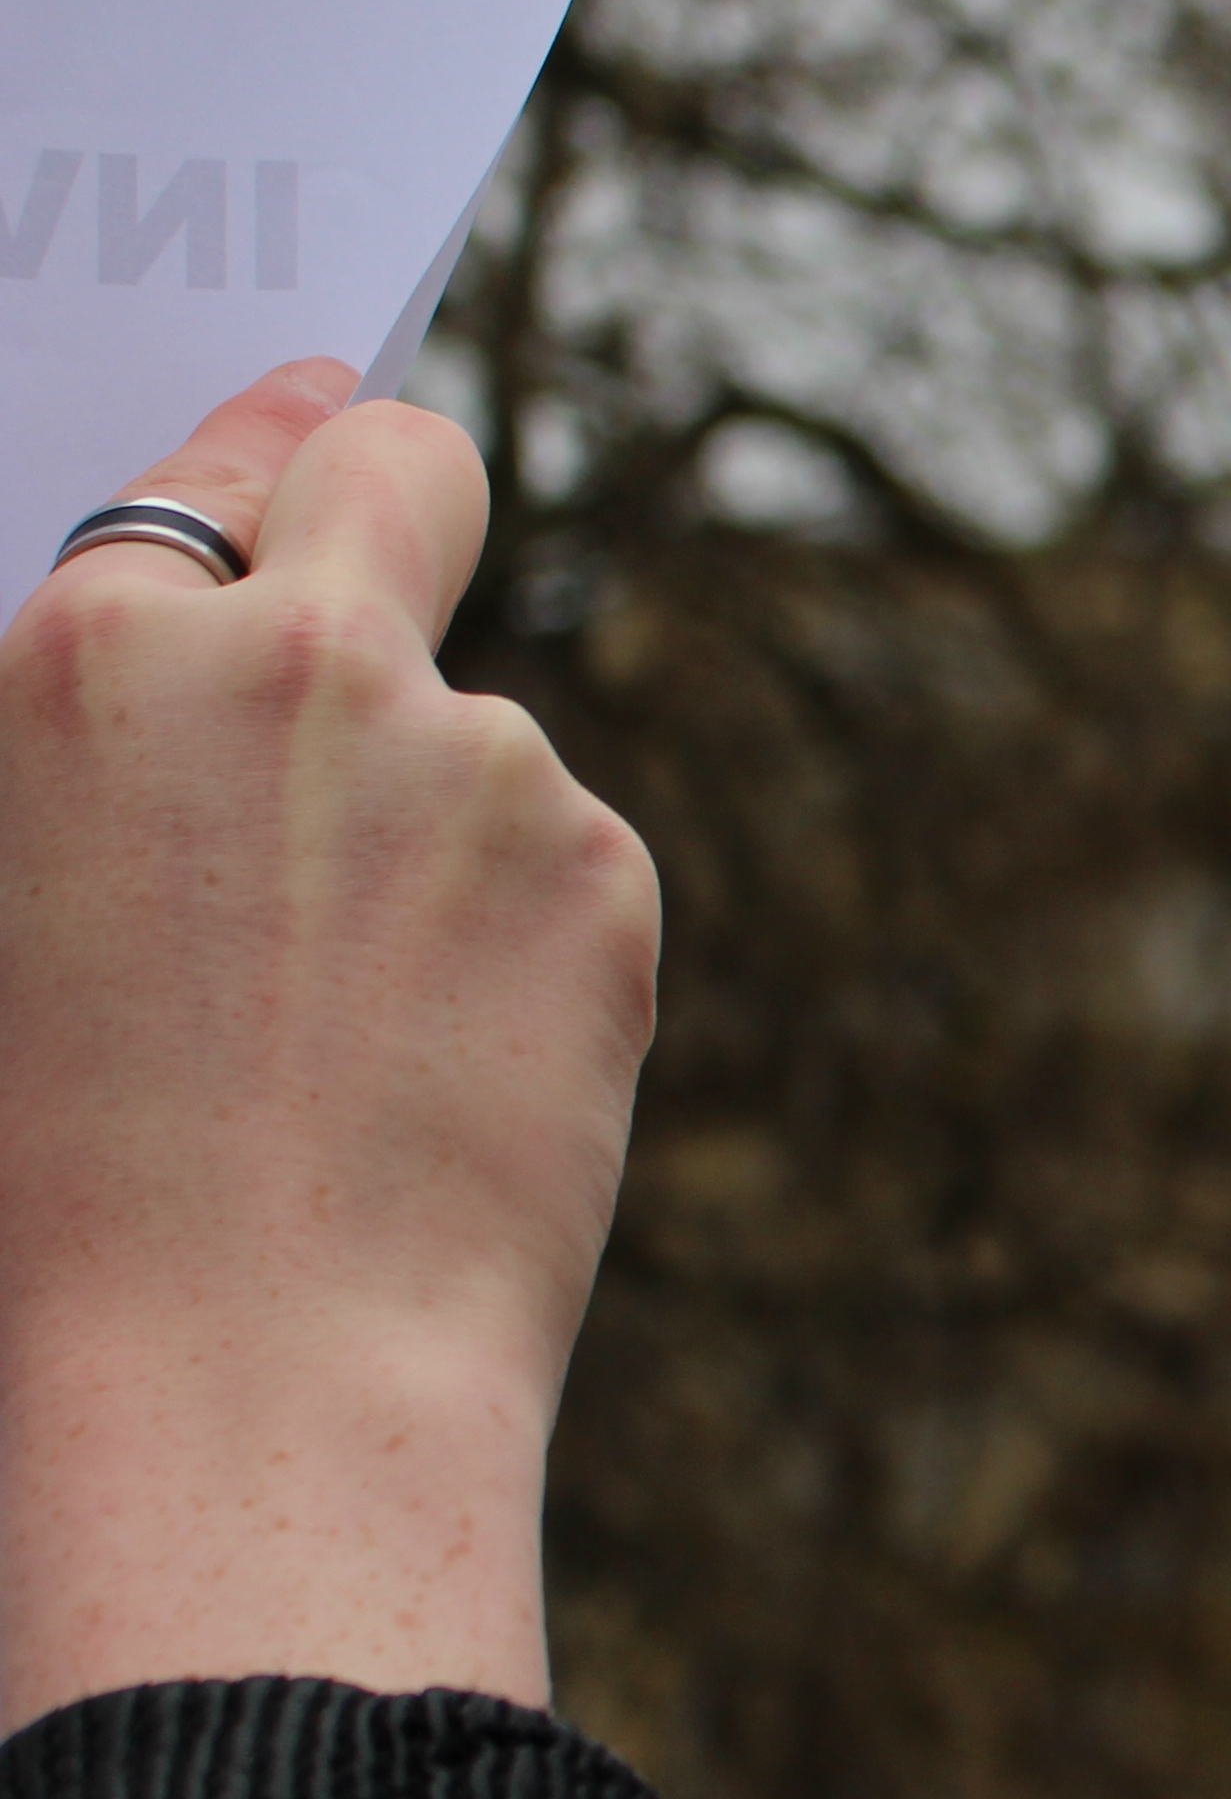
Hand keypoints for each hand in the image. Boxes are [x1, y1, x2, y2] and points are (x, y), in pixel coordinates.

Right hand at [0, 364, 657, 1729]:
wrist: (243, 1366)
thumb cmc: (57, 1174)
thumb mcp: (18, 900)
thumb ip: (107, 742)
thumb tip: (186, 627)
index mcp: (95, 658)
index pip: (210, 472)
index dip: (262, 462)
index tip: (303, 433)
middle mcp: (300, 665)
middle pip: (401, 470)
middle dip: (393, 489)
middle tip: (391, 543)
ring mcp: (478, 758)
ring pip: (475, 742)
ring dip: (432, 831)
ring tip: (338, 1030)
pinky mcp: (604, 872)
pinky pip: (555, 870)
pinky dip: (514, 943)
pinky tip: (436, 1075)